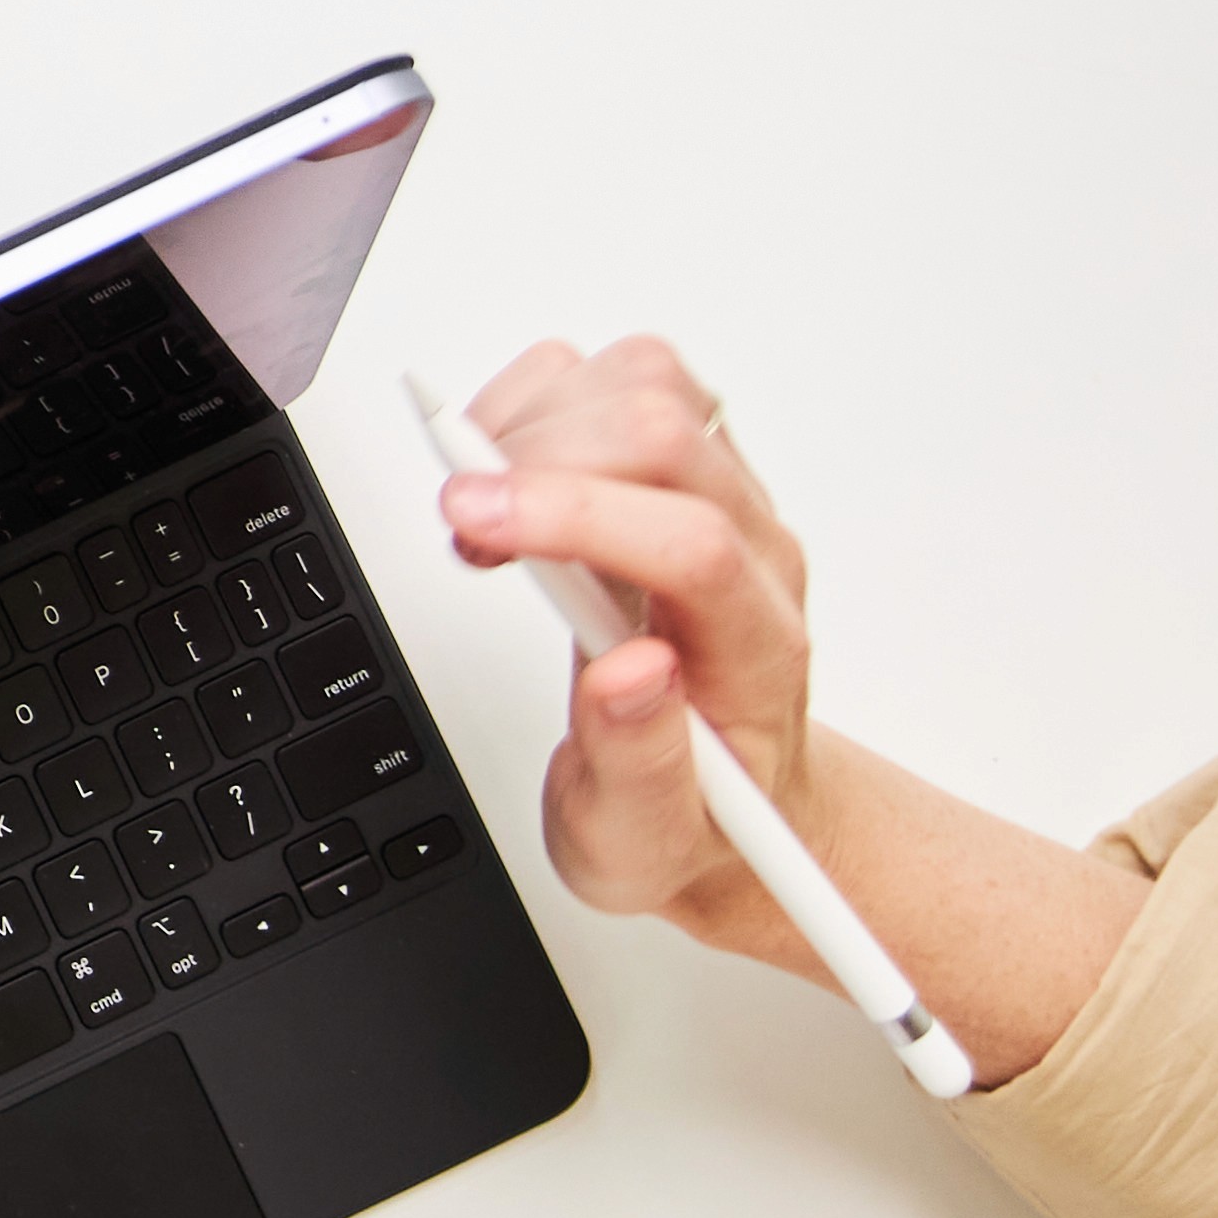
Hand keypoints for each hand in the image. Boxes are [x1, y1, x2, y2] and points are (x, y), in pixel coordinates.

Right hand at [440, 335, 828, 963]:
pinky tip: (504, 470)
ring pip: (651, 381)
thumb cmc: (689, 817)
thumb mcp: (645, 841)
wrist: (726, 801)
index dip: (574, 514)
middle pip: (670, 433)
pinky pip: (621, 376)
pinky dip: (540, 399)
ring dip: (541, 418)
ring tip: (487, 502)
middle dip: (538, 456)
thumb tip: (631, 673)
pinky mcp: (679, 468)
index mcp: (753, 649)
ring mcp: (722, 498)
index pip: (692, 542)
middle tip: (463, 523)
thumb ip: (639, 766)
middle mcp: (753, 551)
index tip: (473, 523)